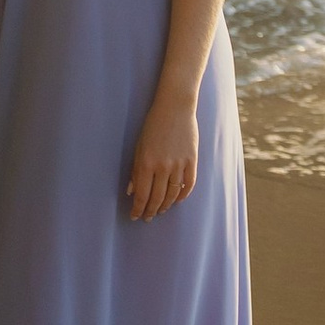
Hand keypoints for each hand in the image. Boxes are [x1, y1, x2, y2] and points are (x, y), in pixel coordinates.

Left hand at [127, 84, 198, 221]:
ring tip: (160, 210)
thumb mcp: (139, 147)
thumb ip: (136, 171)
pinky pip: (189, 185)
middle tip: (147, 217)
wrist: (175, 107)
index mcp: (146, 163)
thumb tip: (132, 192)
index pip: (142, 195)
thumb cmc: (153, 126)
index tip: (135, 216)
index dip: (138, 209)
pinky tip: (176, 200)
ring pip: (172, 194)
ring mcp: (179, 164)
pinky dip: (182, 195)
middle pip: (157, 198)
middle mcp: (163, 166)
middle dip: (151, 210)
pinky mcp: (192, 160)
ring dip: (165, 205)